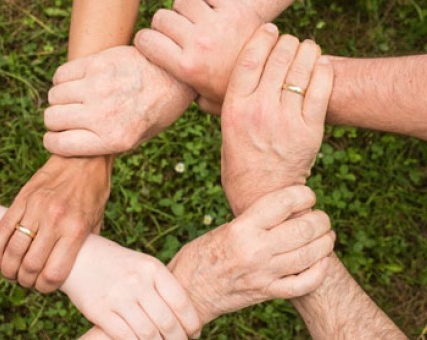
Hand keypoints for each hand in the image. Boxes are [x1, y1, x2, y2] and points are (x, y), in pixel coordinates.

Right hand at [0, 155, 111, 292]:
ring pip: (12, 250)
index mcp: (76, 229)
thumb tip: (74, 268)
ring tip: (12, 273)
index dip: (45, 288)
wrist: (83, 157)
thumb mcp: (97, 220)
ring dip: (9, 269)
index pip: (53, 273)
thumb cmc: (94, 191)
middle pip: (30, 266)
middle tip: (27, 281)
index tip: (44, 287)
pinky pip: (2, 229)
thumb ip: (84, 245)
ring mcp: (36, 209)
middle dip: (26, 281)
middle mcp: (55, 221)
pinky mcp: (22, 199)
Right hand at [43, 46, 195, 156]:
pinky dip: (63, 80)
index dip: (53, 142)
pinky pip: (61, 74)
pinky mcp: (97, 63)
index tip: (56, 137)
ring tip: (76, 99)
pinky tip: (78, 83)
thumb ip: (105, 144)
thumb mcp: (137, 139)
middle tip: (68, 118)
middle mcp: (103, 115)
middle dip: (56, 121)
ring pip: (54, 96)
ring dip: (60, 100)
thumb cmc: (156, 111)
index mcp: (114, 139)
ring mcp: (99, 87)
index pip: (59, 144)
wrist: (175, 77)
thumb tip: (70, 145)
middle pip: (52, 118)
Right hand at [61, 235, 200, 339]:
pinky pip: (125, 337)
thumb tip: (186, 316)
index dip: (192, 323)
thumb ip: (162, 286)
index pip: (181, 302)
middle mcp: (137, 282)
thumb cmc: (118, 265)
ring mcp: (118, 297)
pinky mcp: (99, 311)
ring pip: (148, 334)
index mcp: (152, 268)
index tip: (194, 333)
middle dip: (177, 339)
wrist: (80, 257)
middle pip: (167, 322)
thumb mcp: (143, 265)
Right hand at [135, 0, 261, 113]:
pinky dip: (205, 0)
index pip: (146, 40)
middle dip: (165, 25)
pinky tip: (210, 12)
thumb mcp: (206, 101)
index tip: (152, 44)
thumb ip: (184, 93)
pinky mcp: (234, 9)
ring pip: (182, 1)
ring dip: (185, 9)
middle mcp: (198, 43)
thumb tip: (166, 93)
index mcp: (187, 67)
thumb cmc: (236, 90)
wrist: (274, 74)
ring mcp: (216, 24)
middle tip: (177, 34)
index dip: (146, 40)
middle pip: (162, 18)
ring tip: (195, 21)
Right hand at [169, 186, 333, 324]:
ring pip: (310, 255)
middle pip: (303, 228)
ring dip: (325, 242)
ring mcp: (263, 274)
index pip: (283, 203)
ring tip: (326, 236)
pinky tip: (321, 261)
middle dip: (320, 220)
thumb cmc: (201, 255)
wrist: (188, 291)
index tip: (307, 195)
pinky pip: (303, 284)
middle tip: (321, 218)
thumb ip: (255, 221)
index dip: (303, 194)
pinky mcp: (267, 293)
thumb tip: (288, 211)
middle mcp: (255, 250)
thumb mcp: (225, 229)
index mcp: (241, 228)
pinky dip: (319, 272)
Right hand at [221, 26, 333, 214]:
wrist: (262, 195)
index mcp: (234, 108)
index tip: (269, 30)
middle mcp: (259, 110)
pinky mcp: (309, 130)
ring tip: (308, 49)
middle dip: (287, 42)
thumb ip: (229, 103)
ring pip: (301, 68)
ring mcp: (286, 120)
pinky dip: (323, 70)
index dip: (262, 38)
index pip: (249, 59)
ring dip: (307, 51)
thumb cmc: (240, 162)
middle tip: (290, 42)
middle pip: (278, 58)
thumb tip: (231, 77)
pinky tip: (321, 64)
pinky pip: (321, 88)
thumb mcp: (226, 130)